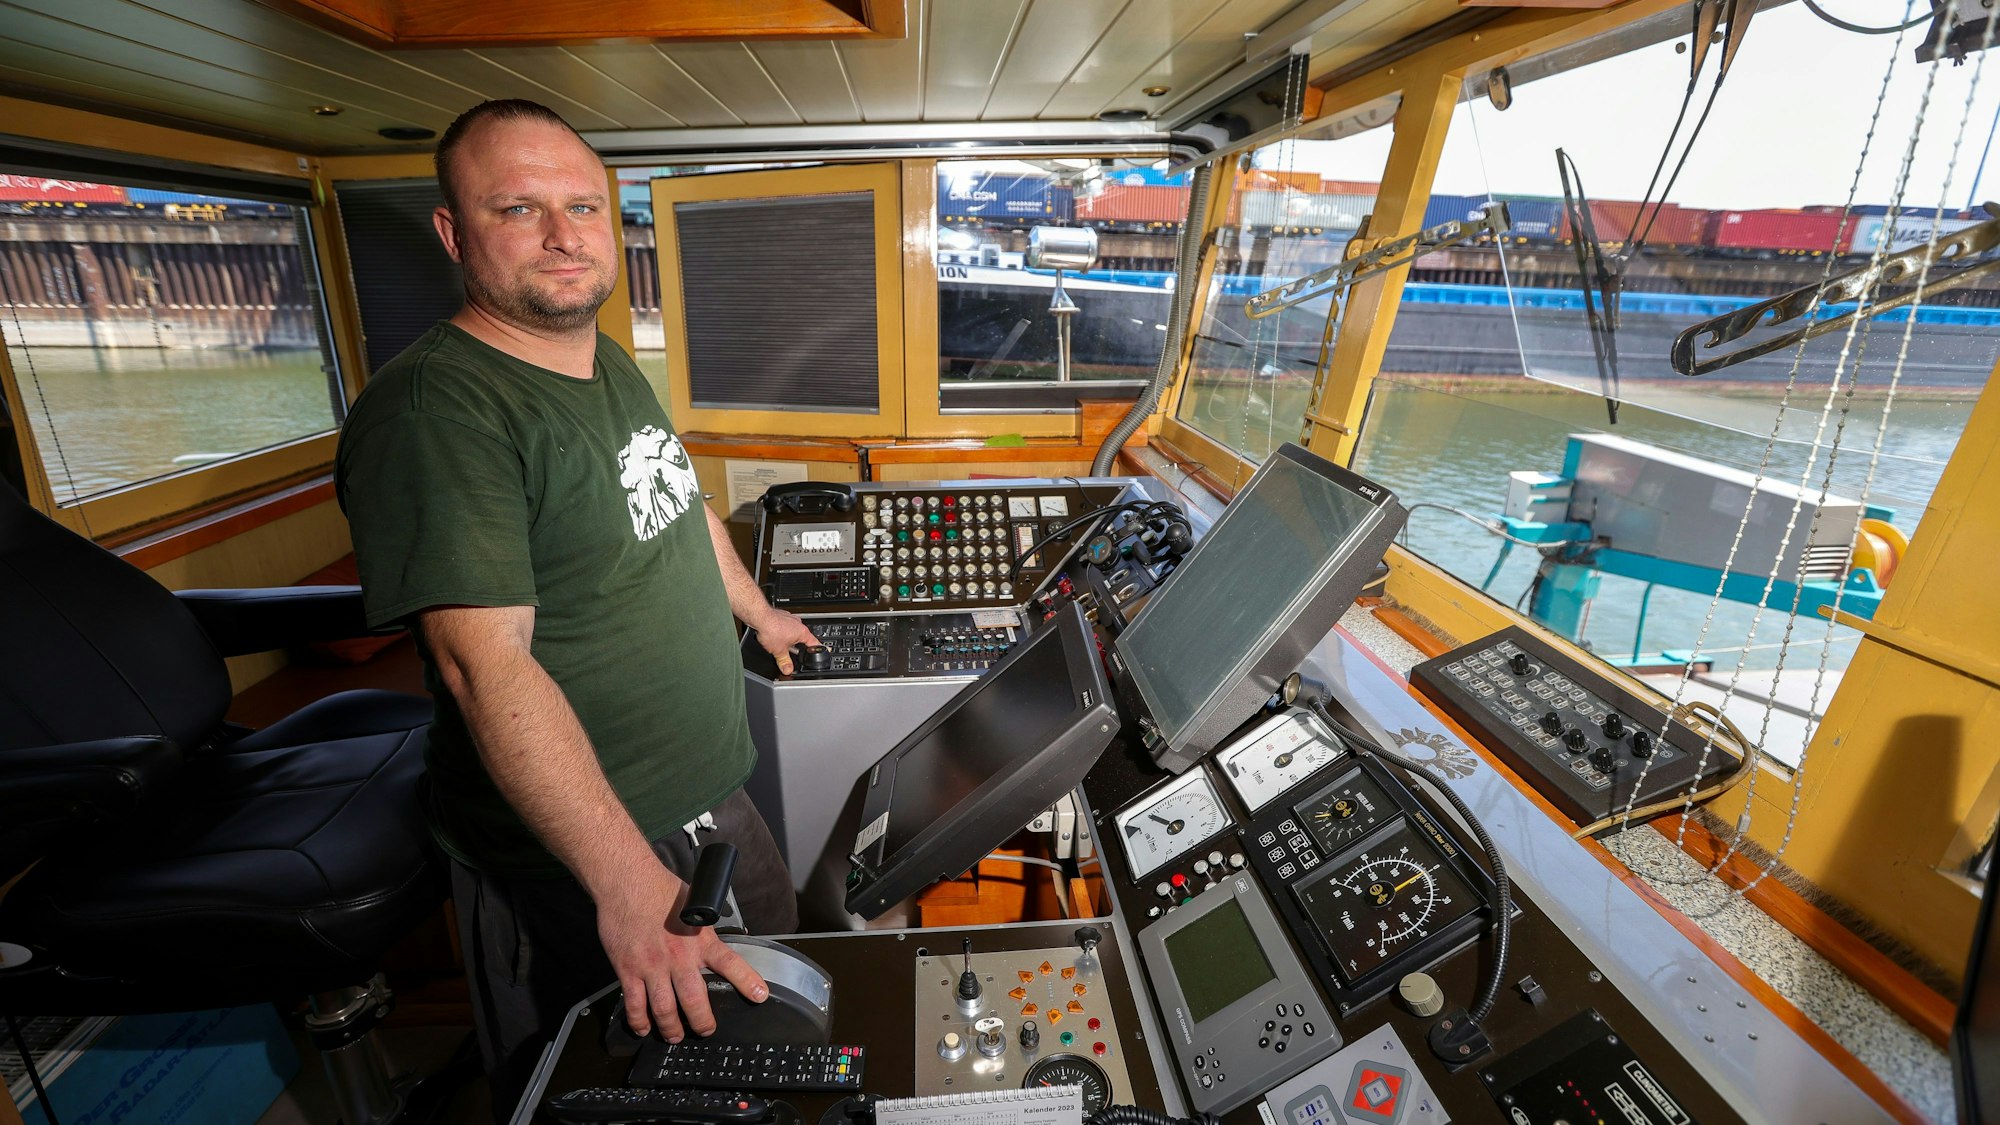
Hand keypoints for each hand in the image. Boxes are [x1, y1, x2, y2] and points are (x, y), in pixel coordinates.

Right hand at [598, 866, 769, 1041]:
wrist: (628, 883)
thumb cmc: (660, 889)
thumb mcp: (694, 904)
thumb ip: (702, 925)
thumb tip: (709, 931)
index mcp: (700, 940)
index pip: (731, 964)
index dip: (747, 982)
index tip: (760, 996)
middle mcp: (679, 957)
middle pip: (695, 1001)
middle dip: (702, 1022)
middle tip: (705, 1030)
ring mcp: (653, 966)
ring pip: (665, 1010)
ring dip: (672, 1028)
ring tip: (675, 1035)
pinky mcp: (629, 970)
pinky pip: (635, 1004)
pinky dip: (639, 1021)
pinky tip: (644, 1028)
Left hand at [749, 607, 819, 674]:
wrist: (760, 617)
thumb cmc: (771, 629)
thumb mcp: (779, 651)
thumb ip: (784, 662)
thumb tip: (788, 669)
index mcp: (802, 632)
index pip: (815, 643)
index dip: (818, 649)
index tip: (822, 651)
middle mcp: (798, 623)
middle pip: (803, 637)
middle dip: (798, 645)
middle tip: (793, 652)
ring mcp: (790, 618)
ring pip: (793, 631)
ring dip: (789, 638)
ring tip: (780, 643)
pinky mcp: (782, 616)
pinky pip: (785, 625)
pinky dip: (782, 631)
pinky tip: (775, 635)